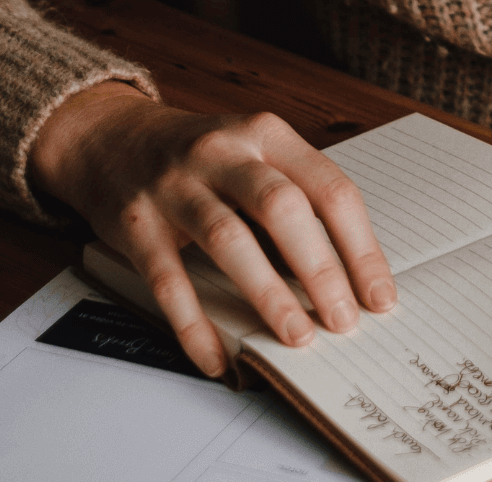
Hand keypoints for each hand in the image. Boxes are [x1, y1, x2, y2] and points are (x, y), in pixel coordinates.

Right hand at [28, 82, 395, 377]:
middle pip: (283, 208)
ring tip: (296, 337)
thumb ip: (296, 196)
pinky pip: (169, 279)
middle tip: (344, 320)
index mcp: (267, 134)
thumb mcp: (255, 153)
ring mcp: (176, 185)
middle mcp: (224, 152)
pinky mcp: (137, 222)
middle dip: (320, 269)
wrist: (112, 137)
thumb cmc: (202, 157)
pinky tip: (217, 357)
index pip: (329, 188)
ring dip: (268, 293)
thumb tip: (347, 274)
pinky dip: (195, 324)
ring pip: (229, 239)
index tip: (379, 296)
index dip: (360, 246)